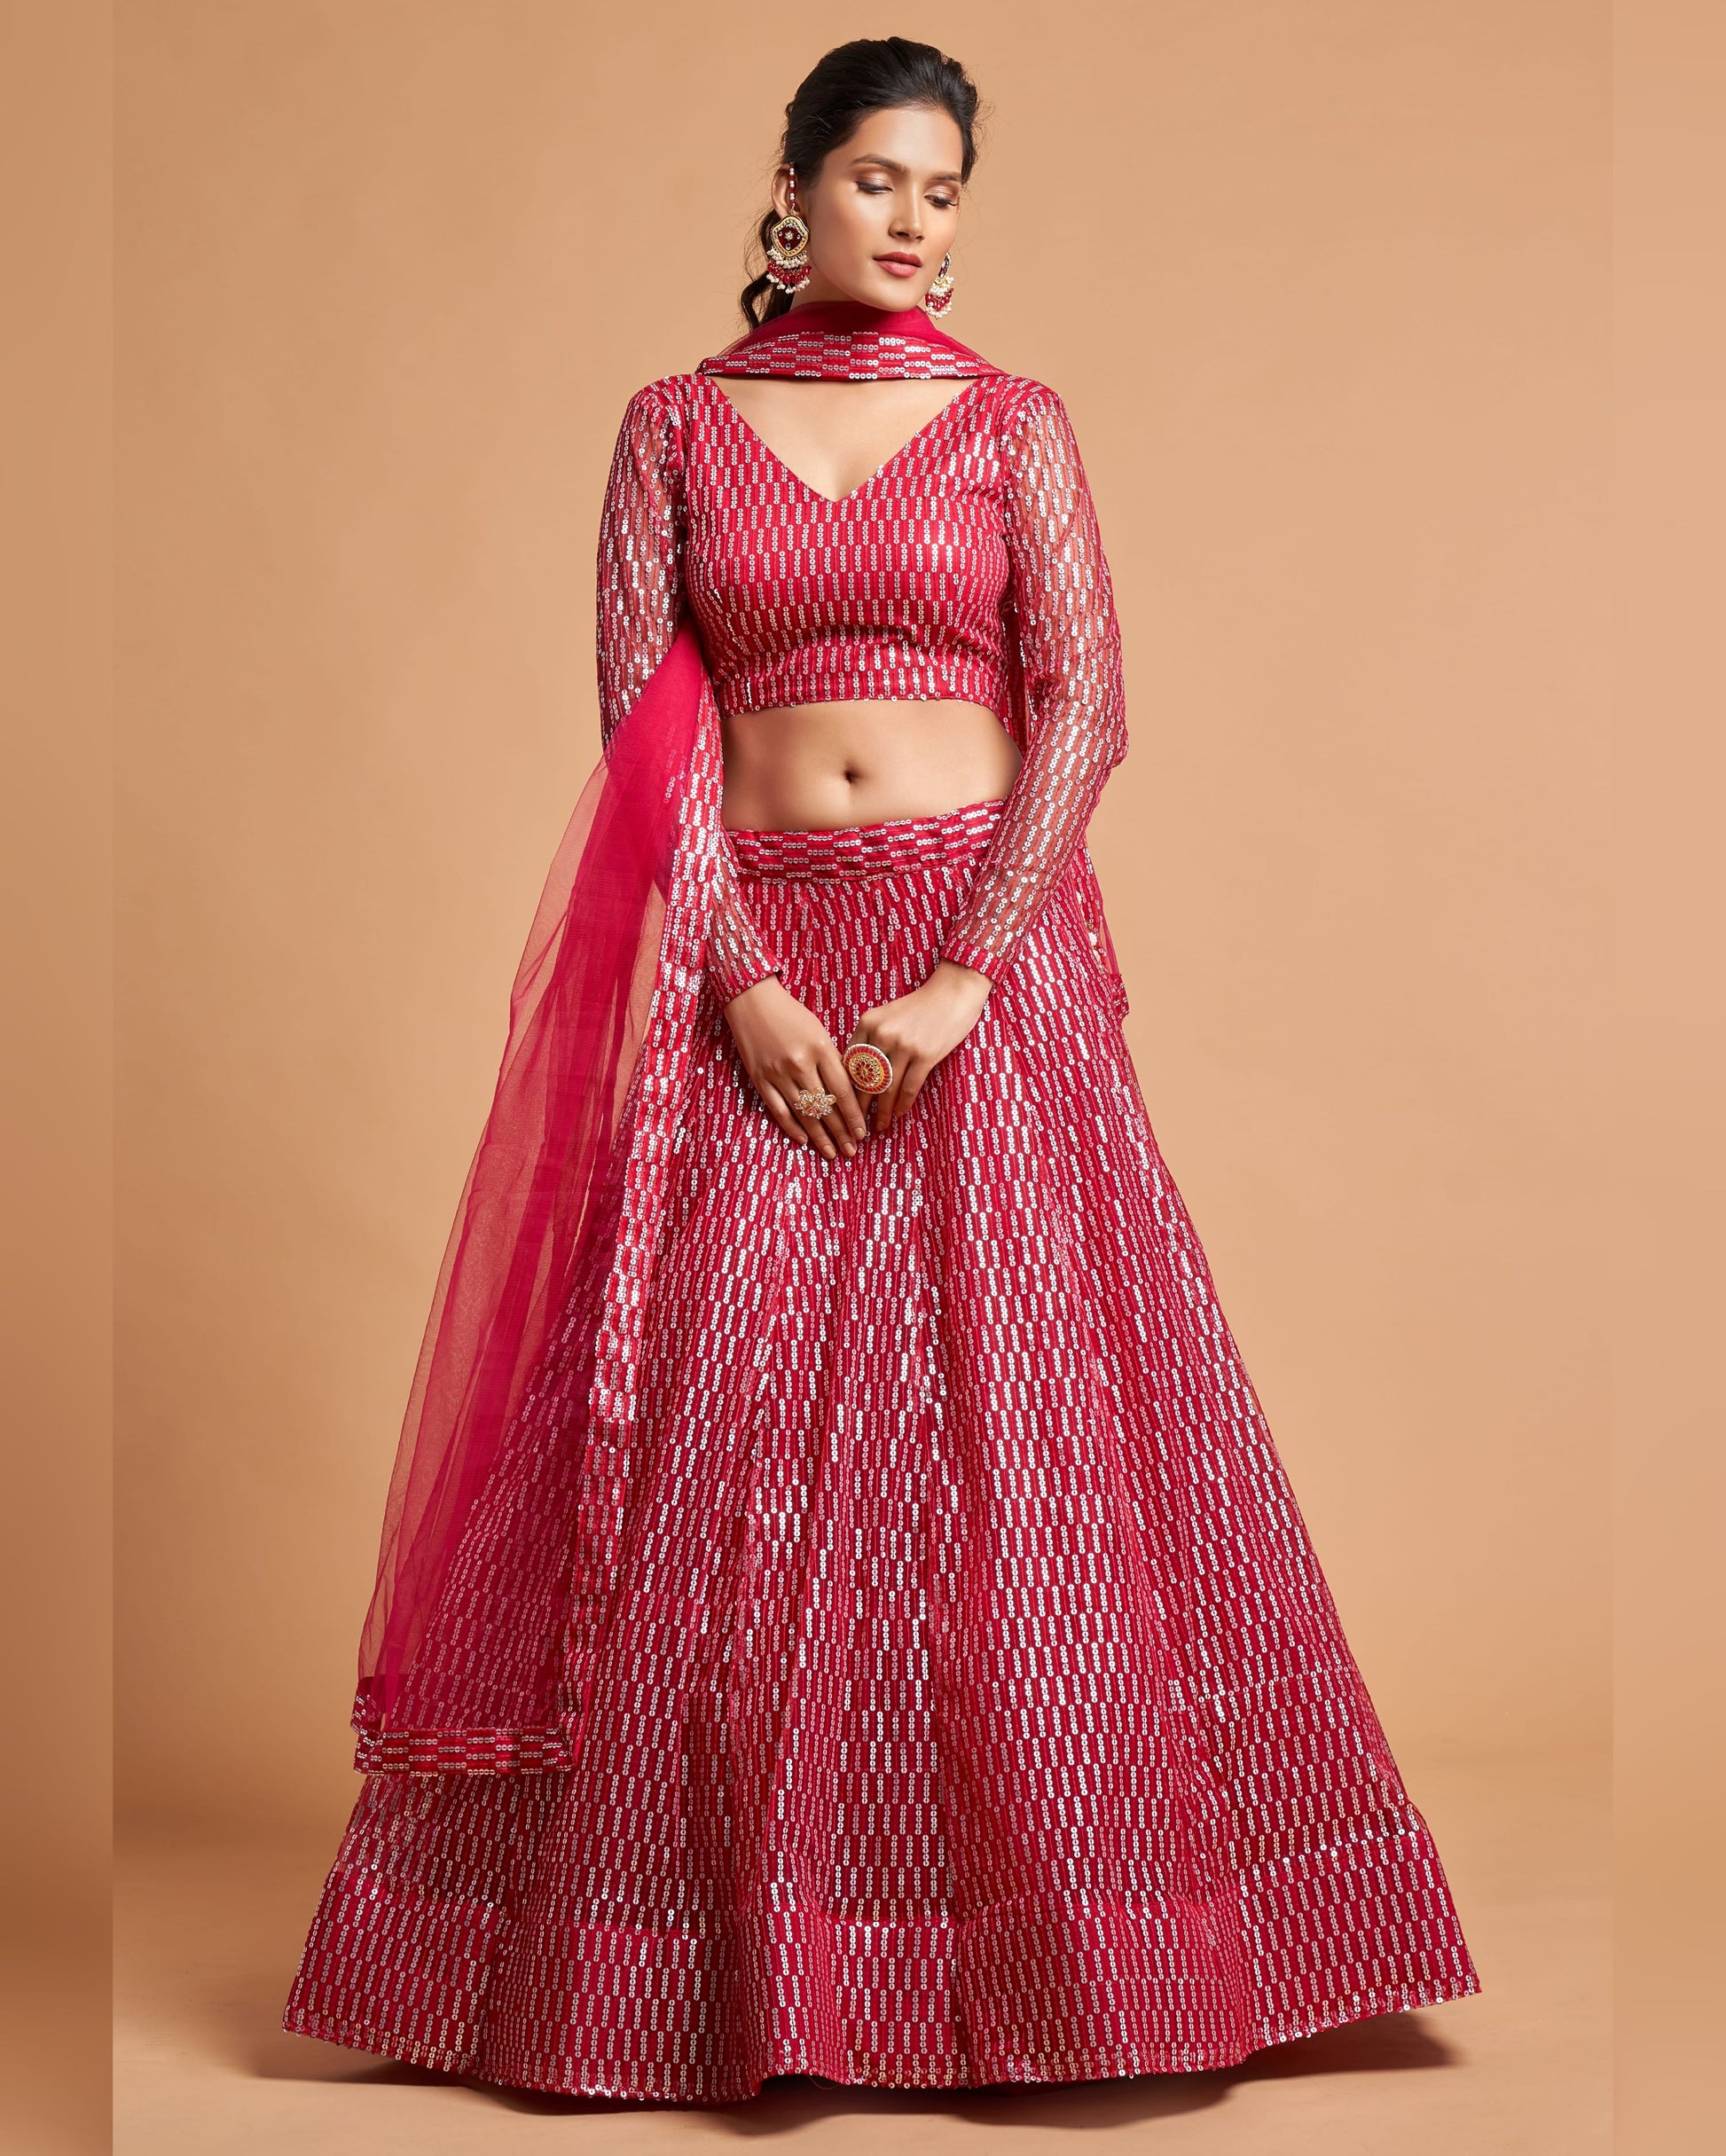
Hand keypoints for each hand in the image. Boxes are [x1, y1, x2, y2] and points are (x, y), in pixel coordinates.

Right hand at [721, 974, 869, 1159]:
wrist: (752, 1001)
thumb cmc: (792, 1015)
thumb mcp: (819, 1031)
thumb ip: (831, 1061)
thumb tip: (846, 1095)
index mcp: (820, 1047)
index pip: (842, 1090)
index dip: (854, 1115)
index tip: (863, 1132)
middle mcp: (800, 1063)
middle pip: (825, 1106)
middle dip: (841, 1132)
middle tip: (852, 1150)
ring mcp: (778, 1073)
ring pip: (803, 1113)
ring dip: (819, 1136)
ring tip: (832, 1153)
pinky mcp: (760, 1079)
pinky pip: (778, 1110)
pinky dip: (791, 1127)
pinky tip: (804, 1140)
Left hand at [845, 959, 993, 1135]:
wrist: (953, 991)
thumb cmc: (919, 1006)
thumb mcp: (887, 1015)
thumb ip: (871, 1039)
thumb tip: (859, 1075)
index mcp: (867, 1023)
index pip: (849, 1063)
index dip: (845, 1088)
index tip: (843, 1106)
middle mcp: (882, 1034)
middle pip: (864, 1079)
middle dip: (859, 1107)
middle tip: (855, 1126)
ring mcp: (904, 1045)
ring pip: (887, 1088)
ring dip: (882, 1111)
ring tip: (879, 1126)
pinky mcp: (925, 1055)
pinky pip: (909, 1087)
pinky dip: (903, 1104)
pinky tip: (900, 1113)